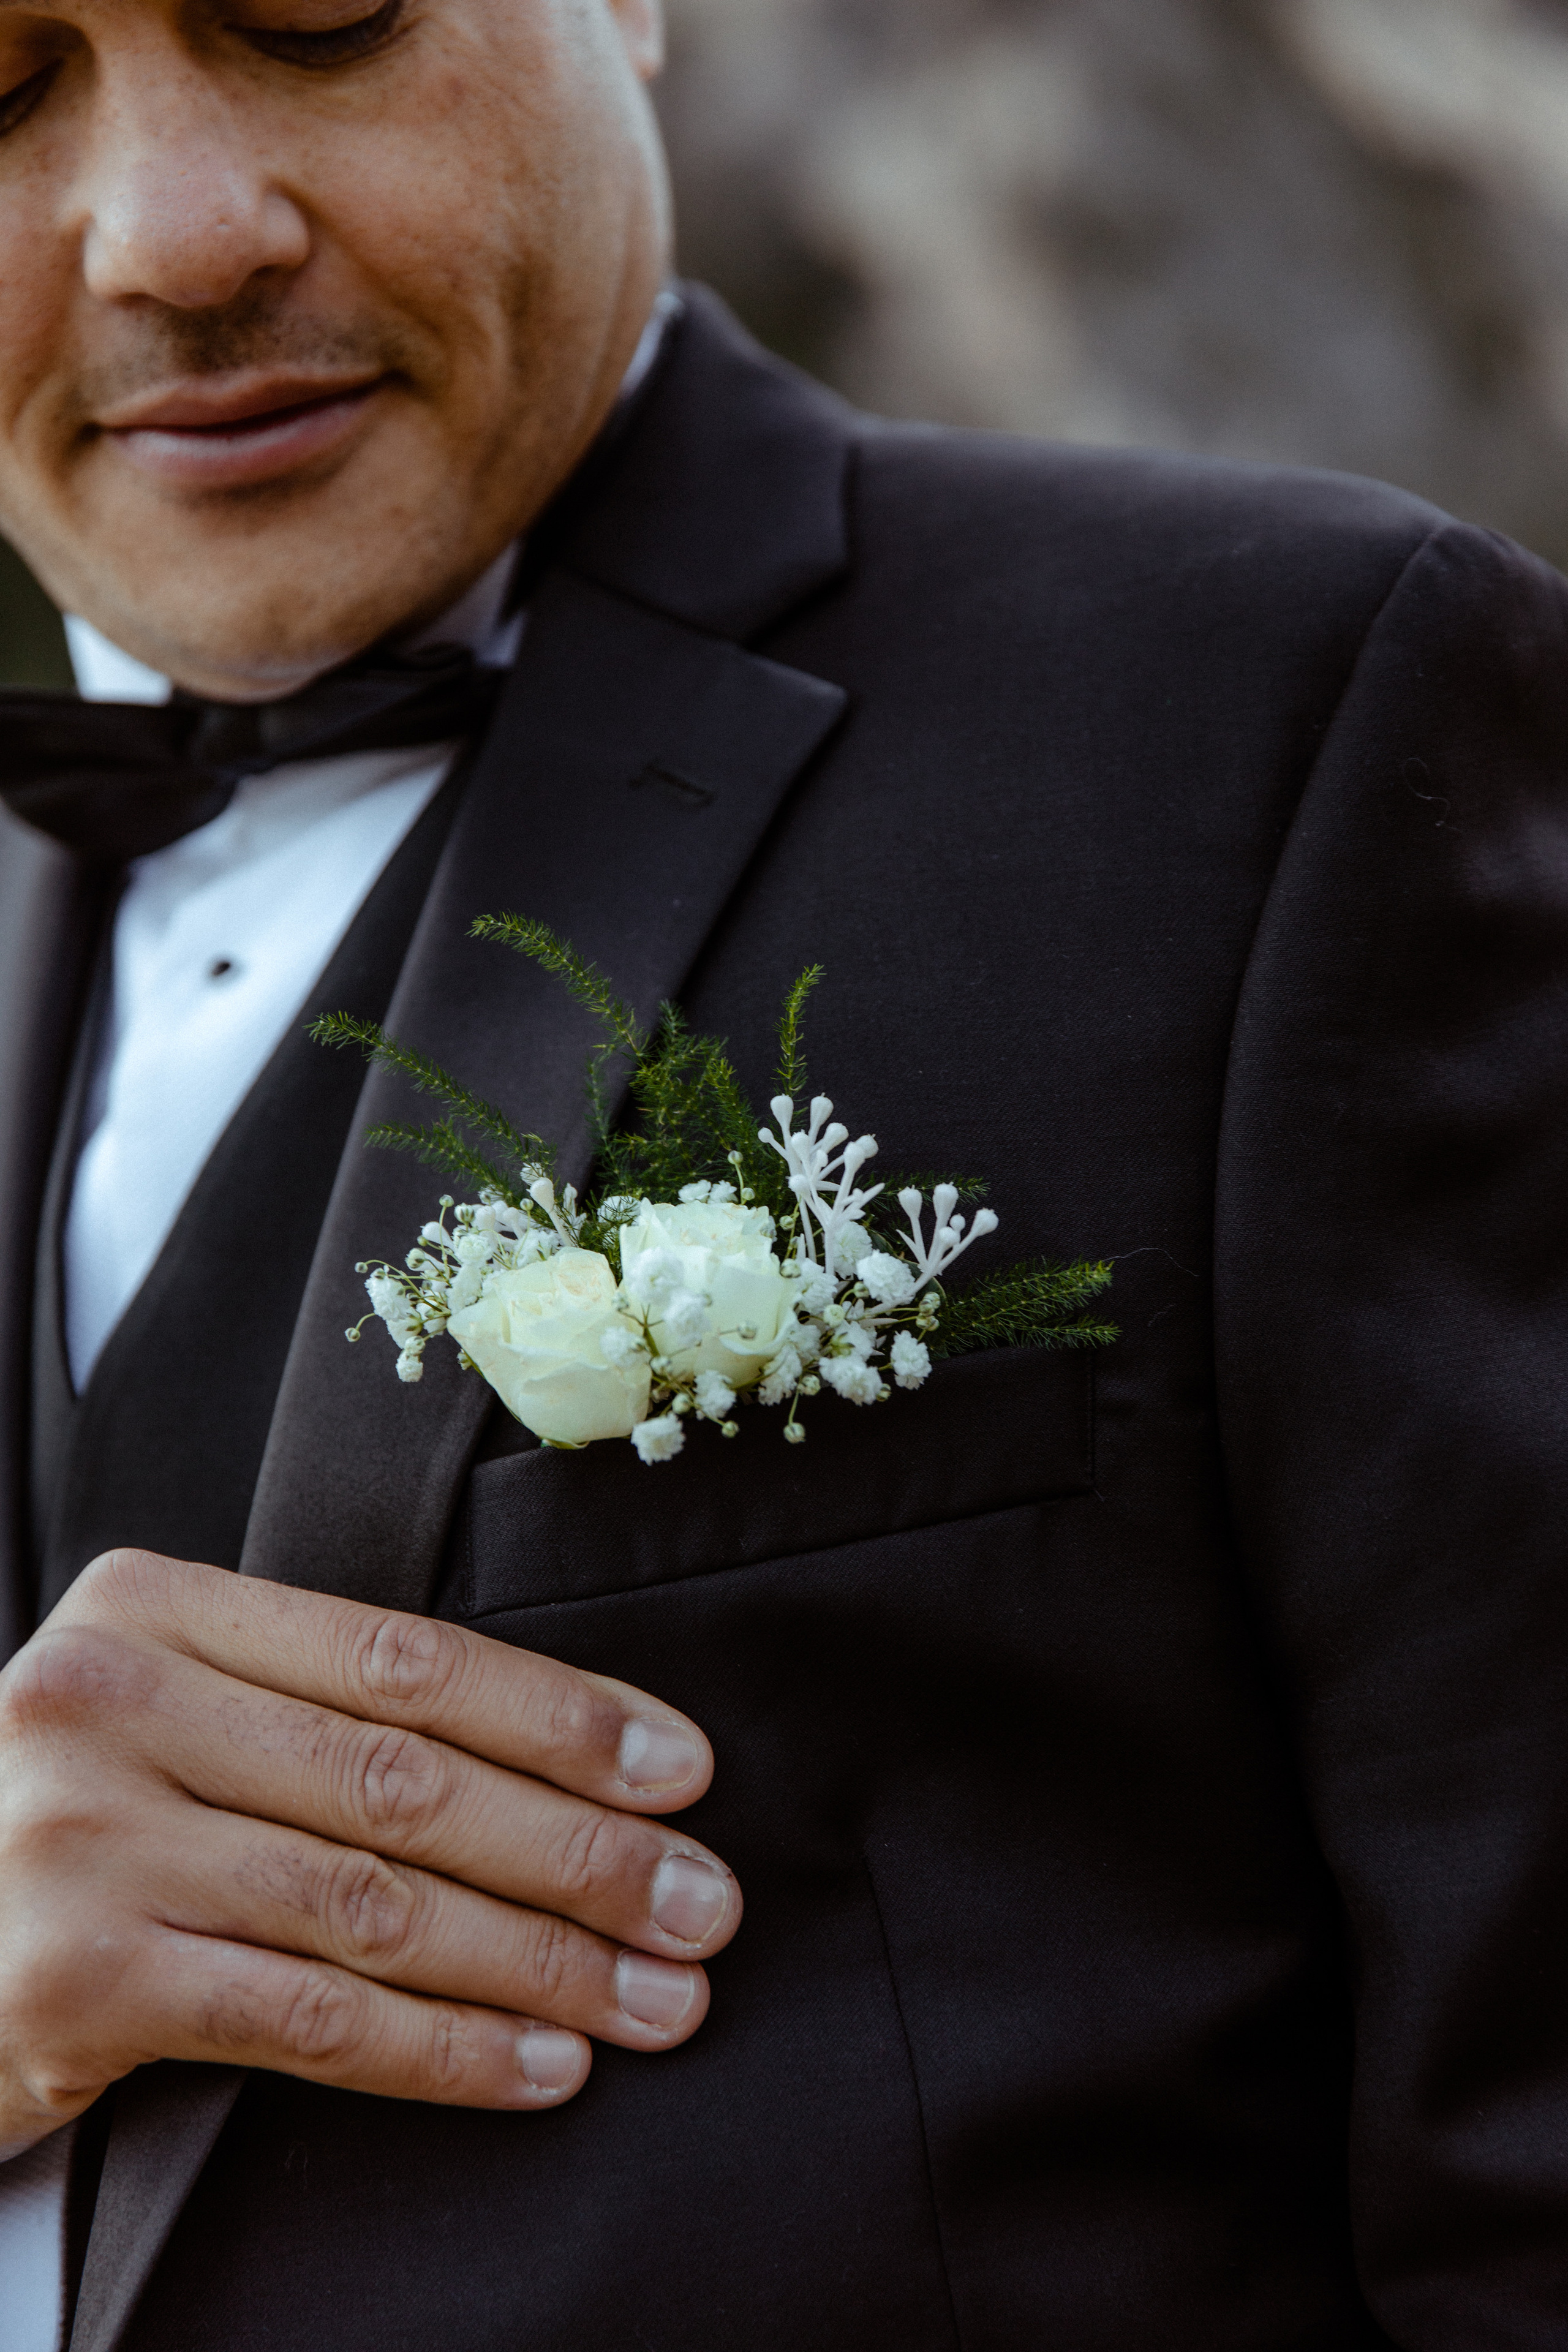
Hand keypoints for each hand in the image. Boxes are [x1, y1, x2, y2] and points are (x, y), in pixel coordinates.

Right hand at [0, 1549, 738, 2156]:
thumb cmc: (63, 1818)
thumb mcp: (165, 1718)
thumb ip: (311, 1712)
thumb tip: (559, 1766)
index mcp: (152, 1610)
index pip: (403, 1658)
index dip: (560, 1716)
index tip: (682, 1771)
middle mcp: (108, 1703)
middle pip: (405, 1779)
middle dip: (580, 1850)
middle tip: (701, 1903)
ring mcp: (81, 1841)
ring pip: (373, 1904)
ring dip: (540, 1963)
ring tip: (655, 2000)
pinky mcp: (74, 1980)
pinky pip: (307, 2021)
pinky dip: (443, 2051)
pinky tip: (538, 2067)